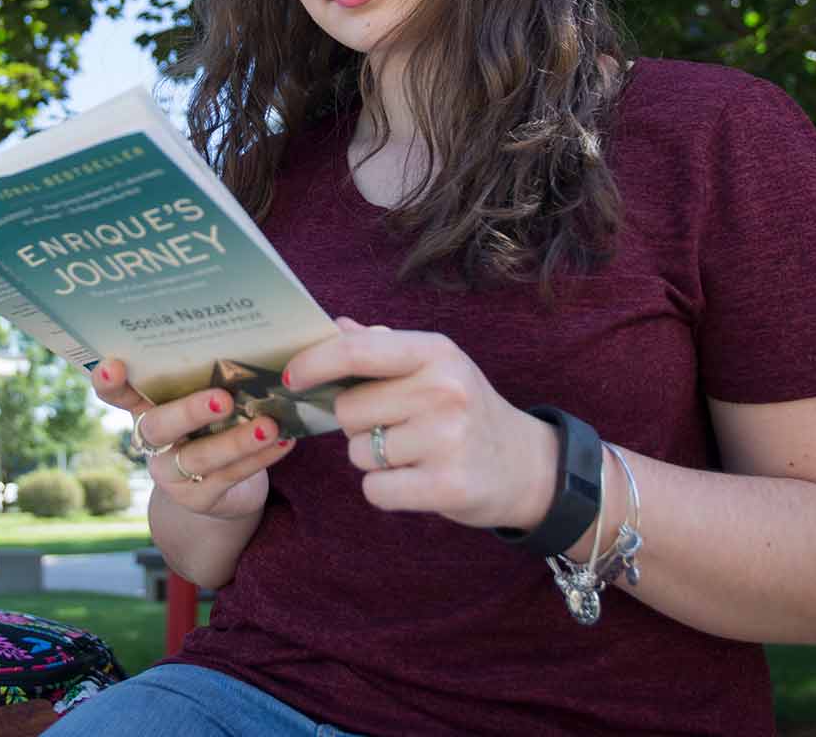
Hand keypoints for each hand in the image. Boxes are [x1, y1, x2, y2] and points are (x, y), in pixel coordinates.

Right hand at [92, 358, 295, 519]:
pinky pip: (230, 477)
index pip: (118, 394)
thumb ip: (208, 378)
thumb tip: (249, 339)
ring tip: (268, 426)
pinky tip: (283, 441)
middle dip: (189, 412)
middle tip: (223, 398)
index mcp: (147, 408)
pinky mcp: (200, 498)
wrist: (220, 489)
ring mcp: (172, 475)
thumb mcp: (203, 399)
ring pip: (199, 458)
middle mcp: (153, 443)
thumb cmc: (214, 424)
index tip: (114, 365)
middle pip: (158, 427)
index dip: (110, 383)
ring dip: (235, 441)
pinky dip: (259, 458)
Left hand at [284, 317, 556, 530]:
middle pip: (349, 409)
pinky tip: (417, 480)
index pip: (358, 350)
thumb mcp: (435, 367)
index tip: (290, 378)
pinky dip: (386, 490)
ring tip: (414, 453)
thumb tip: (334, 325)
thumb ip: (381, 347)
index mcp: (436, 352)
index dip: (314, 363)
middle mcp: (444, 390)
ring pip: (358, 453)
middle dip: (357, 423)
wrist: (525, 465)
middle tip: (395, 426)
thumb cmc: (465, 410)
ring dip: (373, 459)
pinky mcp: (448, 486)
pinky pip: (376, 489)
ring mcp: (448, 439)